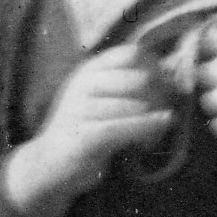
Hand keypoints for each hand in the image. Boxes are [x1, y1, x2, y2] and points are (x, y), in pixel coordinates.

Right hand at [1, 44, 172, 216]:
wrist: (49, 163)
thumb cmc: (83, 128)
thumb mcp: (98, 97)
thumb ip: (124, 83)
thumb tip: (167, 75)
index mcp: (88, 70)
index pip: (130, 53)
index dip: (155, 67)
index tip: (166, 84)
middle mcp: (83, 83)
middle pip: (140, 78)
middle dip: (162, 96)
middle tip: (166, 113)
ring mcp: (82, 108)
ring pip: (138, 105)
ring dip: (156, 122)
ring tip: (155, 135)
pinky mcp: (86, 135)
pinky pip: (126, 128)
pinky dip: (147, 129)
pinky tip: (156, 134)